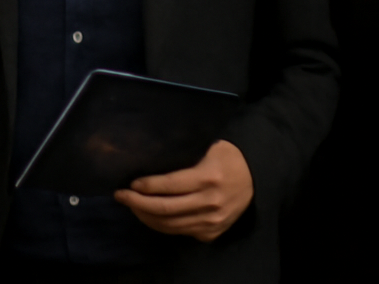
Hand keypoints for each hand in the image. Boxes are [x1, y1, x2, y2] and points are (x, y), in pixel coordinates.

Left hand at [113, 139, 253, 242]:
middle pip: (165, 209)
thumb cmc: (228, 156)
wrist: (257, 176)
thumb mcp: (209, 147)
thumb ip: (183, 157)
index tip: (130, 183)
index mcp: (207, 177)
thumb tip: (149, 158)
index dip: (146, 186)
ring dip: (146, 217)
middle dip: (137, 204)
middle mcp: (210, 202)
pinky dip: (162, 225)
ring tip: (132, 206)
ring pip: (170, 225)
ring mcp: (212, 221)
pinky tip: (150, 216)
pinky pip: (180, 232)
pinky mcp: (212, 233)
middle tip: (121, 196)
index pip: (169, 186)